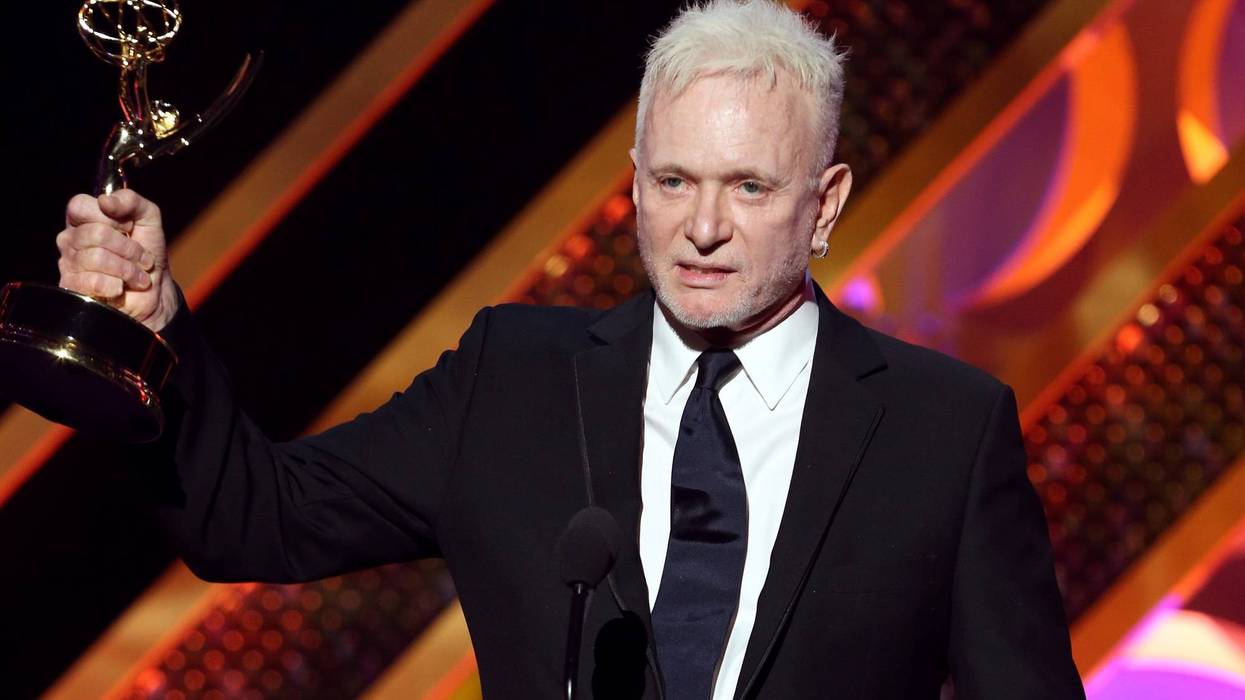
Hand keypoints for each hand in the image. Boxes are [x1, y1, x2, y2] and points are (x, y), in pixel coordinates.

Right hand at [56, 190, 179, 331]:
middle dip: (129, 248)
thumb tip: (105, 200)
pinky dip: (117, 285)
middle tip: (143, 258)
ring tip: (137, 275)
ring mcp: (68, 264)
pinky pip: (94, 281)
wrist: (154, 291)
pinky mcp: (72, 287)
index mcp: (83, 219)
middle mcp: (70, 239)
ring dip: (128, 269)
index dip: (110, 217)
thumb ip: (131, 200)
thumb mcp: (148, 218)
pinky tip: (121, 287)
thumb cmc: (147, 251)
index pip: (80, 206)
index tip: (129, 227)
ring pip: (97, 258)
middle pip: (96, 233)